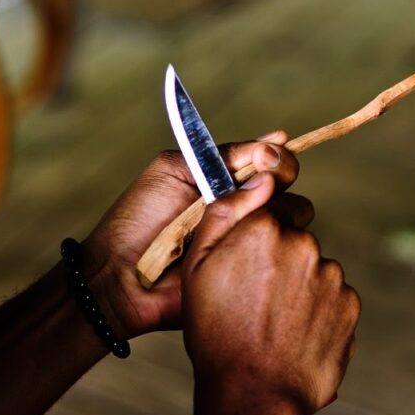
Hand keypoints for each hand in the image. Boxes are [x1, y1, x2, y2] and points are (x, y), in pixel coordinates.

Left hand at [80, 132, 300, 339]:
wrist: (122, 274)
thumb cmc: (139, 219)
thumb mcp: (175, 169)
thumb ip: (222, 154)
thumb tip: (277, 140)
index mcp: (226, 182)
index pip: (269, 161)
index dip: (275, 156)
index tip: (268, 156)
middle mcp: (243, 209)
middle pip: (287, 186)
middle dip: (279, 178)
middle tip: (257, 188)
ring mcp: (249, 241)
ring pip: (292, 217)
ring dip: (270, 212)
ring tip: (234, 222)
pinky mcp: (251, 271)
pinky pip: (280, 252)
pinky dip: (269, 242)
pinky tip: (242, 245)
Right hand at [181, 173, 360, 414]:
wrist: (253, 392)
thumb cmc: (216, 331)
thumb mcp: (198, 266)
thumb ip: (225, 212)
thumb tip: (257, 179)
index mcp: (266, 228)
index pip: (281, 204)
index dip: (267, 228)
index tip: (255, 254)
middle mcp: (305, 245)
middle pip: (300, 239)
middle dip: (284, 258)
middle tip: (258, 297)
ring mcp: (332, 277)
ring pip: (317, 271)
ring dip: (302, 288)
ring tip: (274, 323)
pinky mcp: (350, 307)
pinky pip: (334, 299)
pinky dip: (320, 312)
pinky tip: (294, 335)